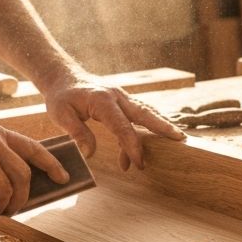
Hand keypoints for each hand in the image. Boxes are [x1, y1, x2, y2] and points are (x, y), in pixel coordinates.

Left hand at [42, 73, 185, 171]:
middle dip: (162, 126)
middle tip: (180, 138)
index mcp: (102, 101)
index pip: (122, 126)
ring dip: (161, 123)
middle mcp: (116, 96)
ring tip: (177, 136)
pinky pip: (138, 113)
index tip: (139, 164)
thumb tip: (90, 154)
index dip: (132, 146)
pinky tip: (146, 144)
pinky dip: (147, 126)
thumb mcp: (61, 115)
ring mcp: (121, 97)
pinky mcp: (122, 100)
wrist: (63, 77)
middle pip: (144, 112)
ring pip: (146, 110)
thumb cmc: (61, 97)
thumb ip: (77, 133)